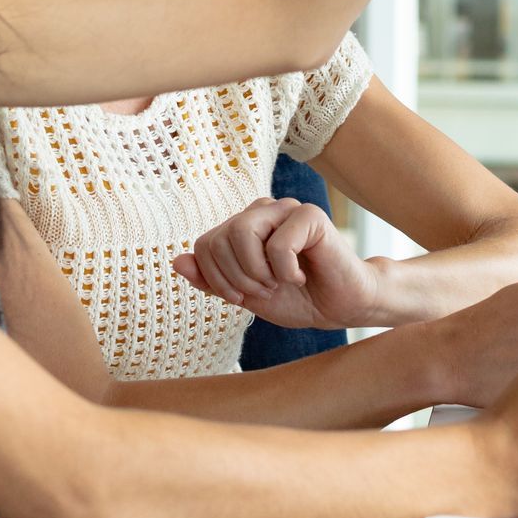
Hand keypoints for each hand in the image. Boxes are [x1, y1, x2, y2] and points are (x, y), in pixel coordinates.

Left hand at [176, 199, 383, 329]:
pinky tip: (301, 276)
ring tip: (280, 283)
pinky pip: (278, 243)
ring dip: (258, 272)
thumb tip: (177, 261)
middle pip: (220, 238)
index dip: (216, 278)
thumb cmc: (297, 299)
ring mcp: (285, 210)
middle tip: (264, 291)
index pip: (204, 244)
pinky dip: (285, 271)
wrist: (341, 308)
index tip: (242, 297)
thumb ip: (212, 280)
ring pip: (242, 231)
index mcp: (243, 227)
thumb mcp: (246, 295)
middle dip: (237, 278)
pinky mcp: (310, 216)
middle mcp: (261, 212)